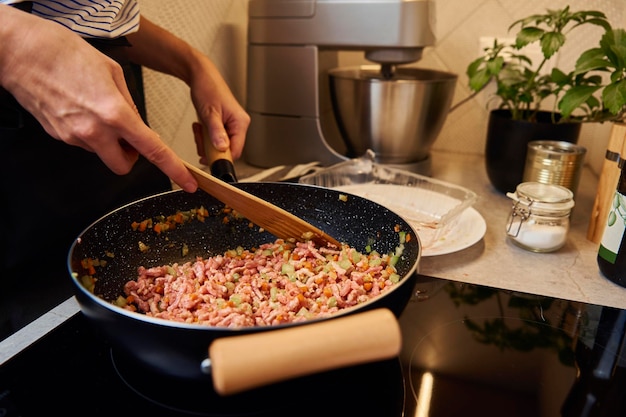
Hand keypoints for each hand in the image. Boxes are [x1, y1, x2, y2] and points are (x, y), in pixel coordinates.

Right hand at [0, 6, 197, 191]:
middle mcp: (94, 131)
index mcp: (115, 114)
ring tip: (96, 110)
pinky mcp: (58, 136)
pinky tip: (80, 109)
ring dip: (108, 142)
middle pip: (123, 166)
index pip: (152, 151)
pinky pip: (83, 143)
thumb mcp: (113, 73)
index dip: (174, 170)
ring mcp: (73, 137)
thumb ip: (130, 104)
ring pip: (102, 154)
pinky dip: (89, 133)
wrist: (22, 53)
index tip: (187, 183)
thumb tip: (138, 124)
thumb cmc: (66, 54)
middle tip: (128, 137)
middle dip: (130, 156)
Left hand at [125, 17, 249, 164]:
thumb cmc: (207, 87)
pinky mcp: (223, 124)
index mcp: (241, 122)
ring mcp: (231, 125)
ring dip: (206, 142)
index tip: (208, 158)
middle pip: (227, 150)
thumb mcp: (210, 113)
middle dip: (211, 148)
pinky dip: (205, 136)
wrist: (200, 75)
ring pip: (220, 145)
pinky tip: (200, 127)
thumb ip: (217, 132)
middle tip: (200, 140)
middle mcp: (239, 125)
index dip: (222, 157)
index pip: (237, 150)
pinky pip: (215, 139)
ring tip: (199, 130)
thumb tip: (222, 148)